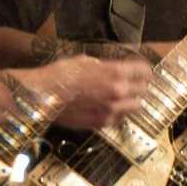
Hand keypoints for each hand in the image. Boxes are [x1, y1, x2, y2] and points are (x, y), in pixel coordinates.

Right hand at [29, 55, 151, 130]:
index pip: (144, 71)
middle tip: (132, 85)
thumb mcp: (85, 61)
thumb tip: (114, 69)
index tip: (141, 72)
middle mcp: (118, 92)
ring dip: (130, 102)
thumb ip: (105, 67)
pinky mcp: (102, 124)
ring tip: (120, 99)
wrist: (42, 95)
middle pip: (143, 91)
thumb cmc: (60, 74)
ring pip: (135, 107)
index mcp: (115, 72)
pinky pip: (120, 119)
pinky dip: (117, 114)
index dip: (143, 71)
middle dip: (139, 87)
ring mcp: (111, 110)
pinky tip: (106, 108)